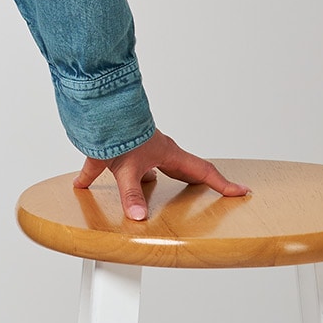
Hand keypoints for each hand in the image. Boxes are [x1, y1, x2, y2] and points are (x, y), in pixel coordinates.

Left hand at [73, 129, 250, 220]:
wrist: (96, 103)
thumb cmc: (118, 129)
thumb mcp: (127, 168)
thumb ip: (132, 195)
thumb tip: (139, 218)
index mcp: (166, 153)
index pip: (202, 171)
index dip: (222, 184)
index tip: (242, 191)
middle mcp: (153, 150)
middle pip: (179, 170)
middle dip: (193, 183)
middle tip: (206, 193)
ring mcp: (133, 147)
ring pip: (147, 168)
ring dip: (150, 179)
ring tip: (152, 188)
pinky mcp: (109, 147)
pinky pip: (102, 164)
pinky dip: (92, 175)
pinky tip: (80, 185)